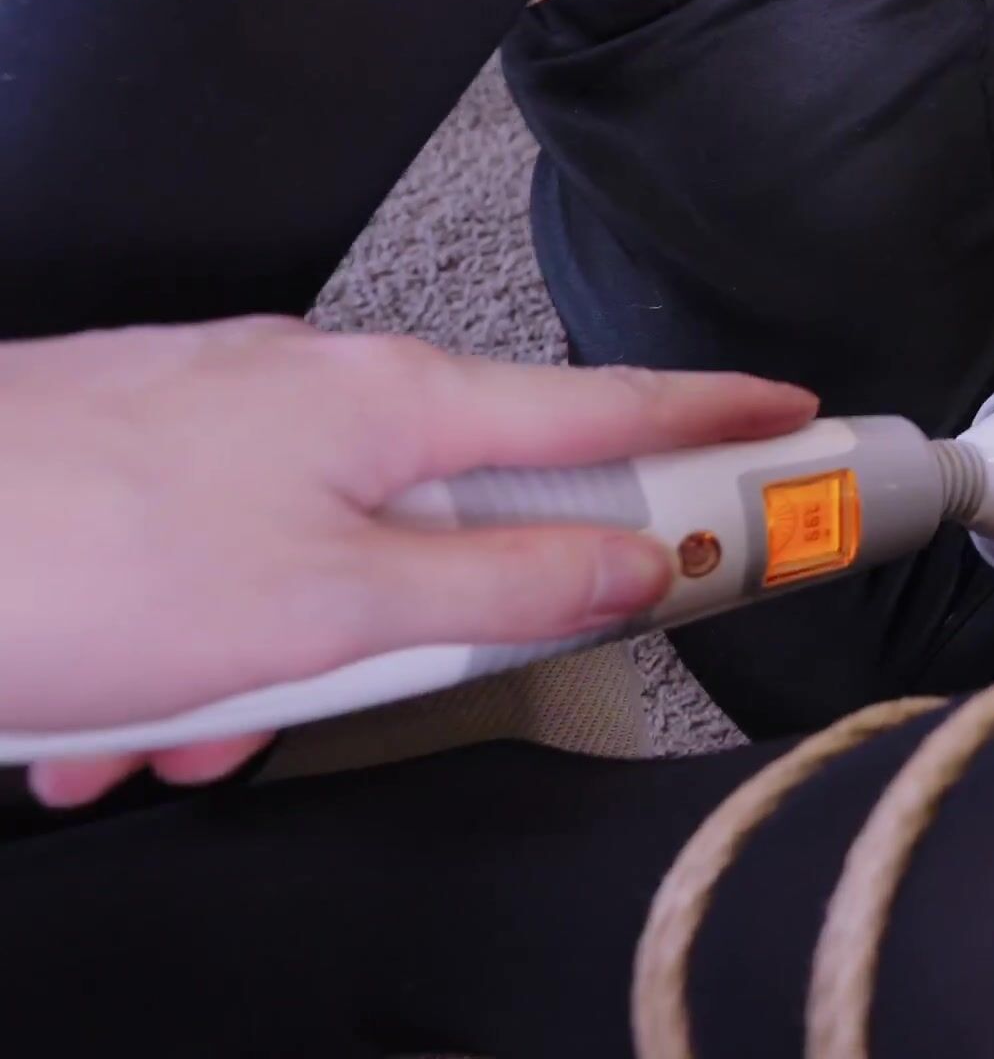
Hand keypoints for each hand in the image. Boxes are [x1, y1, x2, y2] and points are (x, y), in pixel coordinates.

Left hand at [0, 319, 817, 805]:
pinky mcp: (144, 453)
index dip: (718, 424)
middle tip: (348, 691)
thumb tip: (633, 569)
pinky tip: (114, 709)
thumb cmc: (74, 557)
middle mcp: (321, 388)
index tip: (800, 424)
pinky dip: (187, 650)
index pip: (610, 410)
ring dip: (269, 669)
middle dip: (410, 633)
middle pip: (455, 514)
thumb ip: (501, 589)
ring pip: (322, 565)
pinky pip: (221, 568)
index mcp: (395, 406)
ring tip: (171, 725)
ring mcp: (225, 414)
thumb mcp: (328, 611)